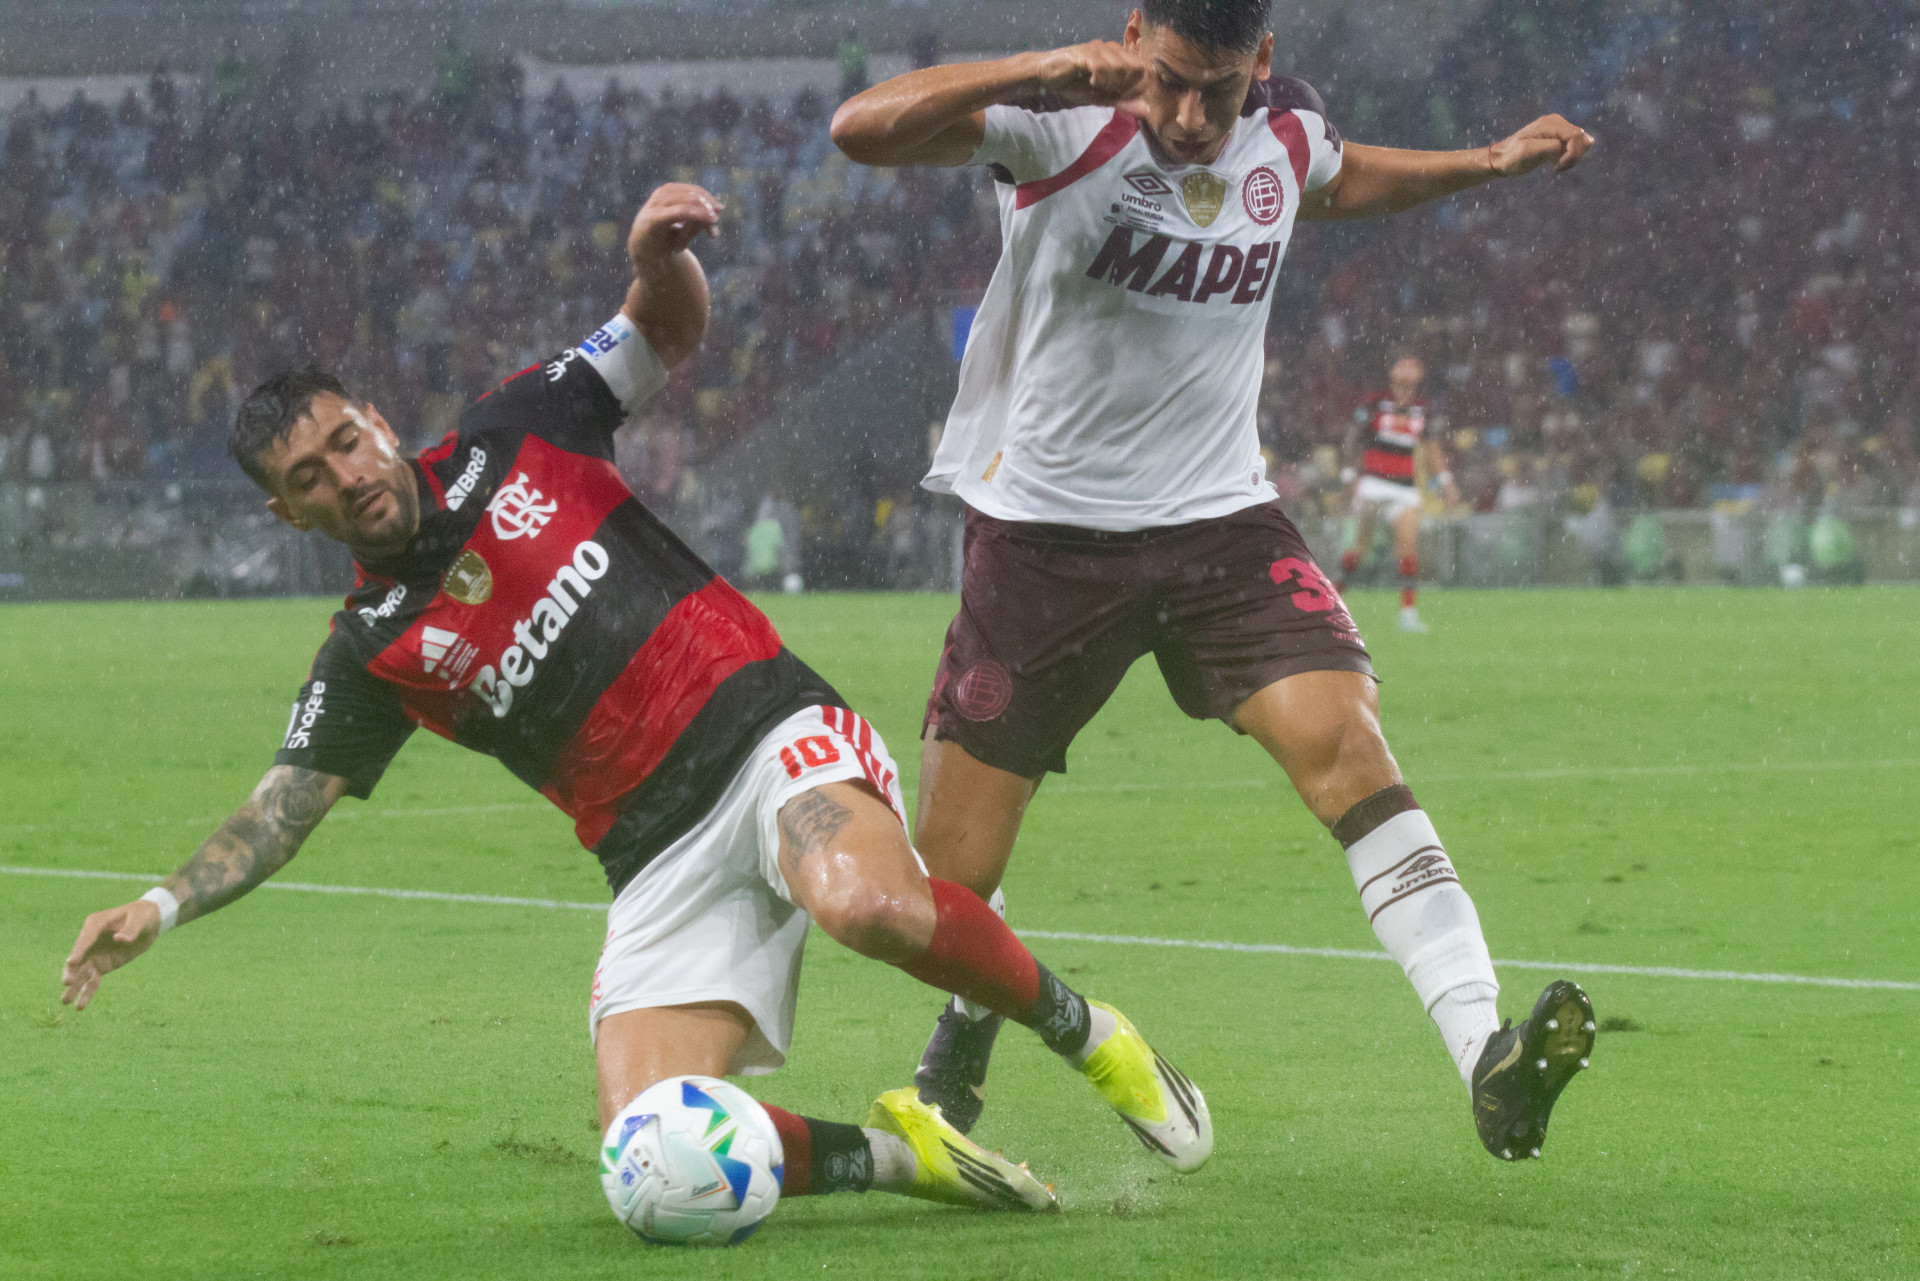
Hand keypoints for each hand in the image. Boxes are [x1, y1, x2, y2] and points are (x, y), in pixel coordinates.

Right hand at [62, 900, 161, 1009]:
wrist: (148, 923)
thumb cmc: (142, 915)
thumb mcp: (140, 919)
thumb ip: (131, 929)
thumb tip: (120, 938)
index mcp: (96, 924)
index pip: (85, 939)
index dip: (79, 950)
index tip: (71, 962)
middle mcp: (90, 940)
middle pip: (78, 957)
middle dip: (72, 971)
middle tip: (67, 983)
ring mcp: (93, 954)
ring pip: (82, 972)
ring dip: (74, 986)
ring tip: (66, 1002)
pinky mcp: (101, 965)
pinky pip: (92, 980)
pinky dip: (87, 992)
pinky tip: (80, 1005)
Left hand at [628, 184, 723, 269]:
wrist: (643, 239)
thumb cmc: (662, 247)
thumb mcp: (677, 245)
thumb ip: (692, 230)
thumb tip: (709, 218)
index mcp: (653, 222)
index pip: (680, 212)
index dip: (700, 214)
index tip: (714, 221)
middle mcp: (653, 205)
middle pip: (685, 200)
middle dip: (704, 208)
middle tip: (717, 220)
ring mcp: (658, 195)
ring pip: (687, 191)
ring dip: (705, 199)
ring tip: (719, 210)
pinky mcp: (664, 190)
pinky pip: (686, 188)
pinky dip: (700, 194)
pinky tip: (710, 203)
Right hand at [1034, 41, 1150, 110]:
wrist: (1048, 76)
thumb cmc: (1075, 84)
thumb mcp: (1103, 98)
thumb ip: (1124, 102)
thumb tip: (1146, 111)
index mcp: (1121, 56)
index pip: (1145, 68)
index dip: (1139, 87)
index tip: (1123, 97)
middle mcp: (1113, 48)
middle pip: (1136, 68)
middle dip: (1126, 87)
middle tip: (1110, 93)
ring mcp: (1100, 48)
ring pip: (1121, 67)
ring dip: (1112, 84)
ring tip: (1099, 88)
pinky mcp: (1086, 52)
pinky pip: (1102, 67)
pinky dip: (1100, 80)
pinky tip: (1091, 83)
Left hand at [1489, 114, 1594, 176]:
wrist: (1500, 159)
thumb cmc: (1511, 157)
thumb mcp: (1528, 151)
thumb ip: (1550, 146)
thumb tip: (1568, 144)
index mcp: (1550, 124)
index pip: (1577, 135)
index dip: (1573, 153)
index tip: (1559, 166)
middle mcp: (1557, 122)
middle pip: (1583, 138)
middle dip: (1575, 156)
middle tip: (1558, 167)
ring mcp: (1558, 130)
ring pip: (1582, 143)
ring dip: (1573, 158)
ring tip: (1556, 167)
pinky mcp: (1558, 138)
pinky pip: (1575, 147)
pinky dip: (1569, 159)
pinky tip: (1555, 165)